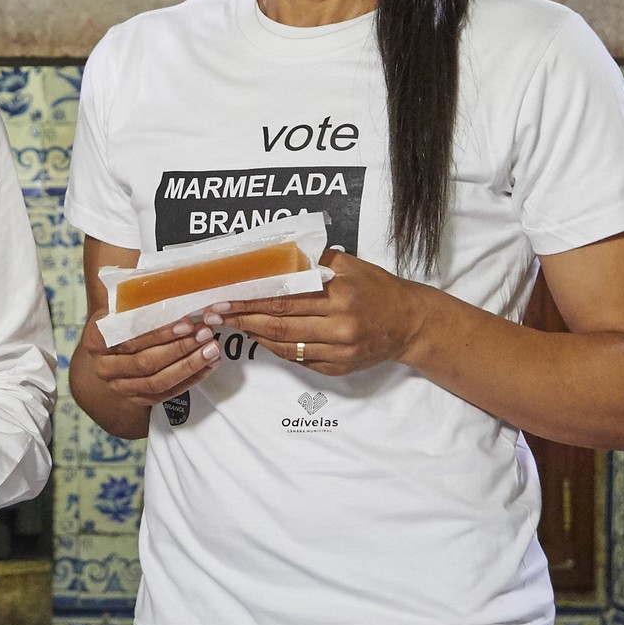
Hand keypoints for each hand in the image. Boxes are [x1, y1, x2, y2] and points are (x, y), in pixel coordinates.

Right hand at [77, 310, 225, 407]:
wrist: (112, 343)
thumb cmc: (123, 318)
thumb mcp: (124, 306)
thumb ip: (142, 304)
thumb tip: (176, 293)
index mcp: (96, 340)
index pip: (131, 339)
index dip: (161, 333)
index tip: (187, 323)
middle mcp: (104, 368)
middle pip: (145, 363)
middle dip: (180, 348)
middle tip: (206, 334)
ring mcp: (120, 387)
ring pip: (158, 382)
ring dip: (189, 366)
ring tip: (212, 349)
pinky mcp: (137, 399)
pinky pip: (167, 394)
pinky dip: (191, 379)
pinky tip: (209, 365)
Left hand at [221, 249, 431, 376]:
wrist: (409, 323)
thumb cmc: (376, 288)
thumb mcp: (350, 265)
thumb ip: (313, 260)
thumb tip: (271, 256)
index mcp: (340, 295)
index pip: (284, 298)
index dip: (251, 300)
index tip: (225, 297)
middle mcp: (340, 326)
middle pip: (279, 325)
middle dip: (243, 318)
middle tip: (215, 313)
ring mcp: (339, 351)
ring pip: (285, 346)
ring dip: (254, 335)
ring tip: (232, 323)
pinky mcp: (338, 368)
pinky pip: (298, 360)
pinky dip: (275, 348)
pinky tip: (260, 336)